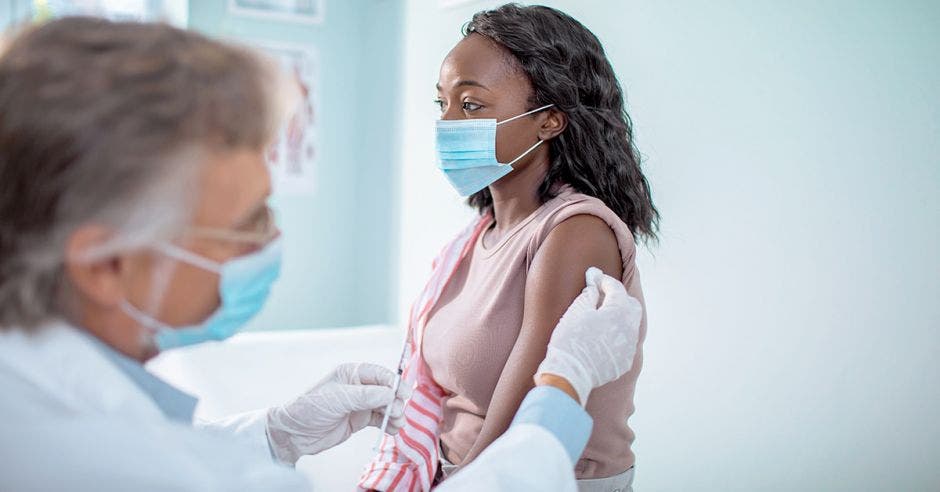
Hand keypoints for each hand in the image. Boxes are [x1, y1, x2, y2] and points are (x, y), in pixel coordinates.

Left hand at [265, 362, 410, 463]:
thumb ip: (366, 396)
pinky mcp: (359, 419)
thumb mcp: (338, 398)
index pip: (379, 374)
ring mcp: (359, 404)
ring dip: (394, 414)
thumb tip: (391, 394)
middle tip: (397, 412)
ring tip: (397, 424)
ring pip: (385, 406)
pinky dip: (388, 424)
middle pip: (385, 390)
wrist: (294, 434)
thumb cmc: (310, 408)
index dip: (393, 383)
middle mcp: (358, 387)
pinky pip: (379, 419)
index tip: (403, 394)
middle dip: (395, 401)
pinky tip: (392, 429)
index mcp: (351, 373)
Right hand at [535, 267, 642, 405]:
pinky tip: (600, 336)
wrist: (569, 376)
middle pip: (631, 305)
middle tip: (601, 295)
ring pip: (629, 325)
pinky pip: (624, 342)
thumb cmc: (570, 340)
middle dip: (618, 297)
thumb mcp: (576, 312)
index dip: (604, 280)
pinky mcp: (624, 362)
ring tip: (600, 316)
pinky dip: (615, 335)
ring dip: (618, 317)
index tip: (594, 277)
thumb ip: (588, 295)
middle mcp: (630, 329)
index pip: (617, 288)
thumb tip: (594, 287)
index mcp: (619, 312)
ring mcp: (629, 347)